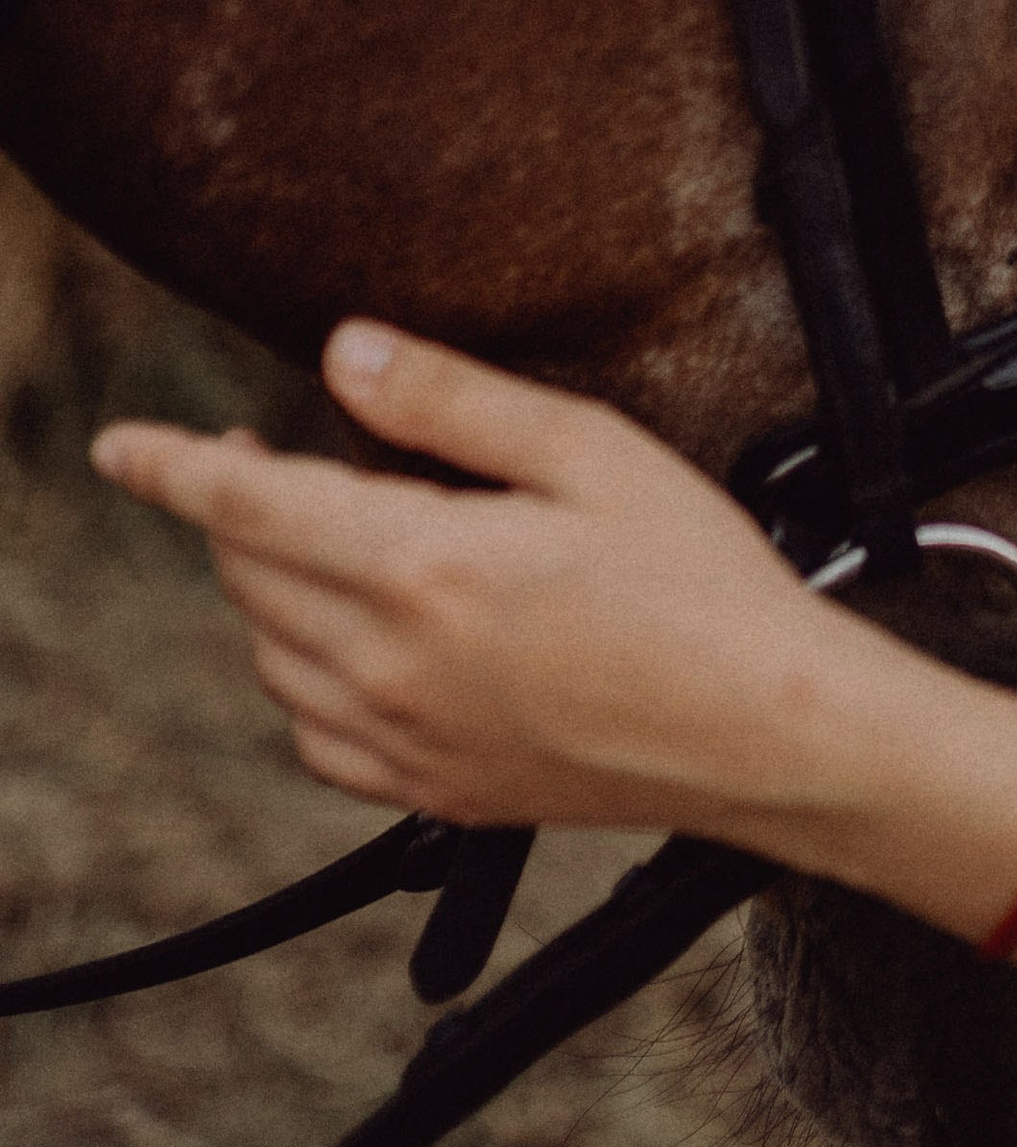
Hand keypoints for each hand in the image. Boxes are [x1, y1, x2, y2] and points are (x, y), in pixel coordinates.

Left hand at [92, 324, 830, 833]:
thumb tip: (343, 352)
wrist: (766, 731)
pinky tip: (358, 647)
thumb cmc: (700, 583)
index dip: (173, 466)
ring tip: (338, 540)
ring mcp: (407, 740)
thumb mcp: (590, 451)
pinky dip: (304, 680)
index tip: (121, 446)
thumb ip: (451, 401)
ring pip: (271, 655)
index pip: (248, 505)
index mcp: (425, 566)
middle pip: (251, 577)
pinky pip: (314, 736)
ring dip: (271, 590)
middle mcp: (393, 664)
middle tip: (279, 456)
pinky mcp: (434, 795)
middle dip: (240, 509)